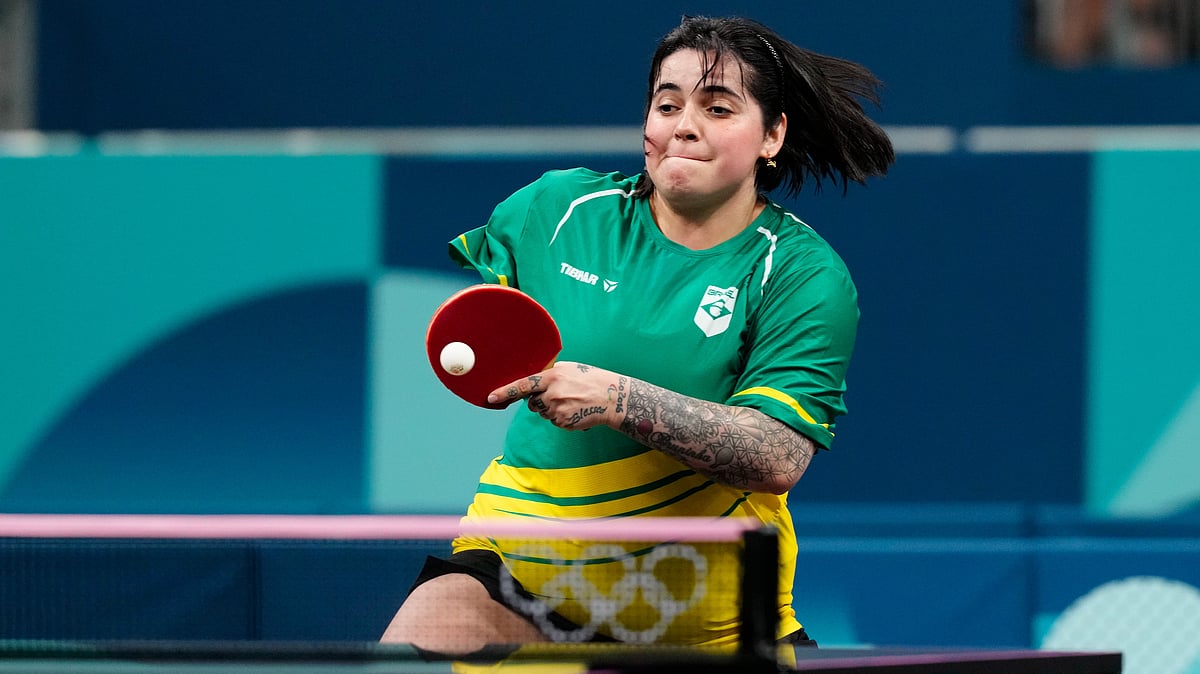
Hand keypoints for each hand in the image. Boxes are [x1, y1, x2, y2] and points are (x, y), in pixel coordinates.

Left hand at [488, 362, 621, 430]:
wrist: (612, 397)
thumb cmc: (591, 380)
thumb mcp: (569, 369)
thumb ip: (549, 375)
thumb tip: (533, 383)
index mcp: (552, 377)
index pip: (522, 385)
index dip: (505, 392)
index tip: (490, 398)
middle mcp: (552, 393)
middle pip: (533, 402)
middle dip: (541, 400)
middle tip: (562, 394)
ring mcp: (557, 410)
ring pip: (544, 413)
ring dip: (554, 409)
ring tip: (573, 402)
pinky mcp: (564, 422)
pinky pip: (555, 422)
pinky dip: (563, 418)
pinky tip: (576, 410)